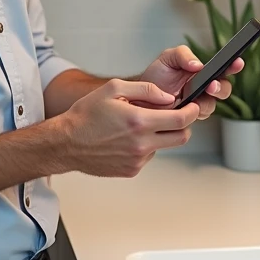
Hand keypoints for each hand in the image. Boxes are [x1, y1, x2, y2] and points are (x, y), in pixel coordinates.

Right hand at [54, 79, 200, 176]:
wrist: (66, 143)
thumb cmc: (86, 114)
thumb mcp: (113, 89)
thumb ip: (146, 90)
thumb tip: (169, 98)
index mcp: (139, 121)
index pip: (181, 120)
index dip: (192, 111)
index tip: (193, 106)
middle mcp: (141, 144)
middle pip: (181, 137)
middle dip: (183, 125)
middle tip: (175, 115)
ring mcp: (137, 160)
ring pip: (163, 146)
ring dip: (160, 135)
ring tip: (137, 125)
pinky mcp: (131, 170)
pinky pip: (148, 156)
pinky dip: (144, 146)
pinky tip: (126, 138)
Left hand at [136, 46, 243, 119]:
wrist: (140, 97)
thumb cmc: (156, 76)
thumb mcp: (167, 58)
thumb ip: (183, 55)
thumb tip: (197, 65)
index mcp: (204, 72)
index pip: (223, 69)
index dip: (233, 66)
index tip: (237, 62)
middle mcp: (204, 89)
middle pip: (223, 90)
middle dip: (220, 88)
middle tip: (211, 85)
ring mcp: (197, 105)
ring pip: (211, 106)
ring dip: (206, 103)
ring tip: (195, 99)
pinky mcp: (188, 119)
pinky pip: (195, 118)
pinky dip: (191, 114)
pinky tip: (182, 109)